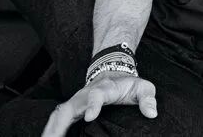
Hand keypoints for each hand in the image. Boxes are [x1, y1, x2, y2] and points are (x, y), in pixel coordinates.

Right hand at [41, 71, 156, 136]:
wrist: (113, 72)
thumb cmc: (129, 84)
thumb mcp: (143, 87)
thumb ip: (148, 99)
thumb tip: (152, 113)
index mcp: (105, 89)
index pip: (96, 95)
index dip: (92, 105)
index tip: (89, 117)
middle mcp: (86, 94)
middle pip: (69, 107)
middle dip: (61, 124)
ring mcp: (77, 101)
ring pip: (59, 115)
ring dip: (51, 130)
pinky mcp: (72, 108)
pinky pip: (57, 119)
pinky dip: (51, 130)